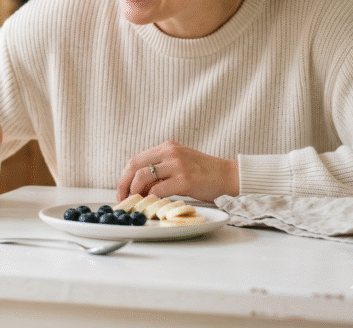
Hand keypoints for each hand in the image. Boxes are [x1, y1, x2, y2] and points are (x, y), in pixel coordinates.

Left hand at [115, 140, 238, 202]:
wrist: (230, 176)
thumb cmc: (205, 174)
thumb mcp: (180, 163)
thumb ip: (161, 170)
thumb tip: (138, 186)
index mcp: (167, 147)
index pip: (135, 160)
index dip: (125, 177)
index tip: (122, 190)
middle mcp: (170, 152)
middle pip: (134, 166)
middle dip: (124, 184)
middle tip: (122, 199)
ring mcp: (177, 165)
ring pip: (142, 176)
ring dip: (134, 192)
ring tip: (136, 202)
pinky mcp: (185, 180)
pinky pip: (158, 189)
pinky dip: (150, 198)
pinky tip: (151, 204)